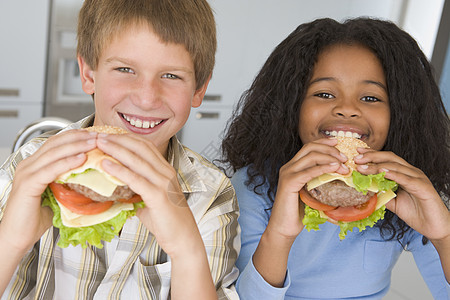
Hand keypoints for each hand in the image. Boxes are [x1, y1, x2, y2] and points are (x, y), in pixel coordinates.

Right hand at [0, 129, 97, 251]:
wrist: (16, 237)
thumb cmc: (35, 220)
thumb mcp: (57, 196)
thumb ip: (69, 183)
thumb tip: (91, 178)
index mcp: (35, 165)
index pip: (56, 143)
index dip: (76, 136)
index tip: (95, 134)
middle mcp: (29, 165)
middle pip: (56, 143)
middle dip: (79, 137)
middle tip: (98, 135)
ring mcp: (27, 173)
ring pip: (55, 153)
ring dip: (77, 146)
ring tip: (94, 142)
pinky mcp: (28, 184)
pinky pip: (51, 169)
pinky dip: (67, 162)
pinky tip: (81, 158)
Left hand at [96, 133, 216, 297]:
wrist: (183, 237)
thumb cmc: (166, 221)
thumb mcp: (149, 199)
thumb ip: (135, 189)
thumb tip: (113, 187)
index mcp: (165, 170)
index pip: (145, 146)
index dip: (125, 138)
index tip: (108, 134)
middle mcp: (165, 173)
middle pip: (140, 147)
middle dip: (118, 139)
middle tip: (99, 134)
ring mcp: (163, 183)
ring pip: (137, 160)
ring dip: (116, 149)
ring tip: (99, 143)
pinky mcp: (158, 196)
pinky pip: (136, 179)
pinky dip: (119, 170)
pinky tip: (106, 165)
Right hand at [267, 138, 348, 239]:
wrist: (284, 228)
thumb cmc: (298, 213)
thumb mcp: (312, 193)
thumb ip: (320, 182)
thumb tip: (342, 177)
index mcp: (292, 167)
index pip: (308, 147)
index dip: (324, 142)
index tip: (339, 143)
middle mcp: (288, 167)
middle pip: (310, 147)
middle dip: (330, 149)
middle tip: (345, 157)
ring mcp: (287, 174)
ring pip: (311, 156)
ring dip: (330, 158)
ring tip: (344, 165)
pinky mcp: (289, 183)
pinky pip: (309, 171)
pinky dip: (324, 168)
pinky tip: (335, 168)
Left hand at [354, 148, 449, 240]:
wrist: (435, 227)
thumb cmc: (417, 214)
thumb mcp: (393, 203)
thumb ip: (381, 194)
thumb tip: (365, 190)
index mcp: (405, 174)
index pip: (387, 160)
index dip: (372, 155)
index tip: (357, 154)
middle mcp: (412, 172)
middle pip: (390, 158)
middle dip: (372, 157)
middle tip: (356, 158)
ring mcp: (418, 178)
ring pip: (395, 167)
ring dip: (377, 166)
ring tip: (362, 167)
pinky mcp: (423, 187)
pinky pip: (405, 178)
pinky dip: (392, 174)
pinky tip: (381, 172)